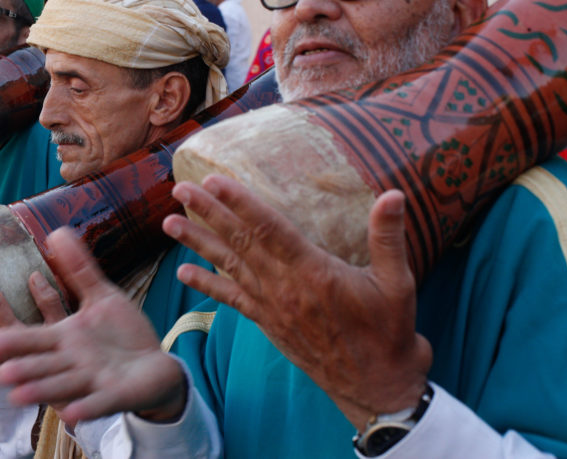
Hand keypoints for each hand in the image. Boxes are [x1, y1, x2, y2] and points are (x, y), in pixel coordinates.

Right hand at [0, 229, 186, 425]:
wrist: (155, 366)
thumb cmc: (121, 334)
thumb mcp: (100, 296)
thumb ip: (79, 268)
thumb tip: (56, 231)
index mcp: (63, 339)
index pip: (28, 337)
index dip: (6, 334)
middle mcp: (70, 362)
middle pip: (39, 364)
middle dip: (18, 363)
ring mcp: (91, 382)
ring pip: (61, 386)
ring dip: (40, 388)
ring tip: (17, 394)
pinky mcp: (115, 397)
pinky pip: (97, 404)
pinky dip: (85, 409)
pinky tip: (70, 414)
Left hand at [163, 177, 431, 429]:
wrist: (376, 386)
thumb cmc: (389, 331)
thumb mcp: (398, 283)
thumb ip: (389, 237)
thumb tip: (395, 194)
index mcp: (313, 272)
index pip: (268, 228)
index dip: (239, 202)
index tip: (213, 180)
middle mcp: (284, 287)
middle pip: (239, 242)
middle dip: (207, 213)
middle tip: (179, 188)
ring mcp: (271, 307)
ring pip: (228, 267)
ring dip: (197, 243)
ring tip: (168, 223)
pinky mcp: (268, 323)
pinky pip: (231, 300)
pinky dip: (205, 285)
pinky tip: (182, 272)